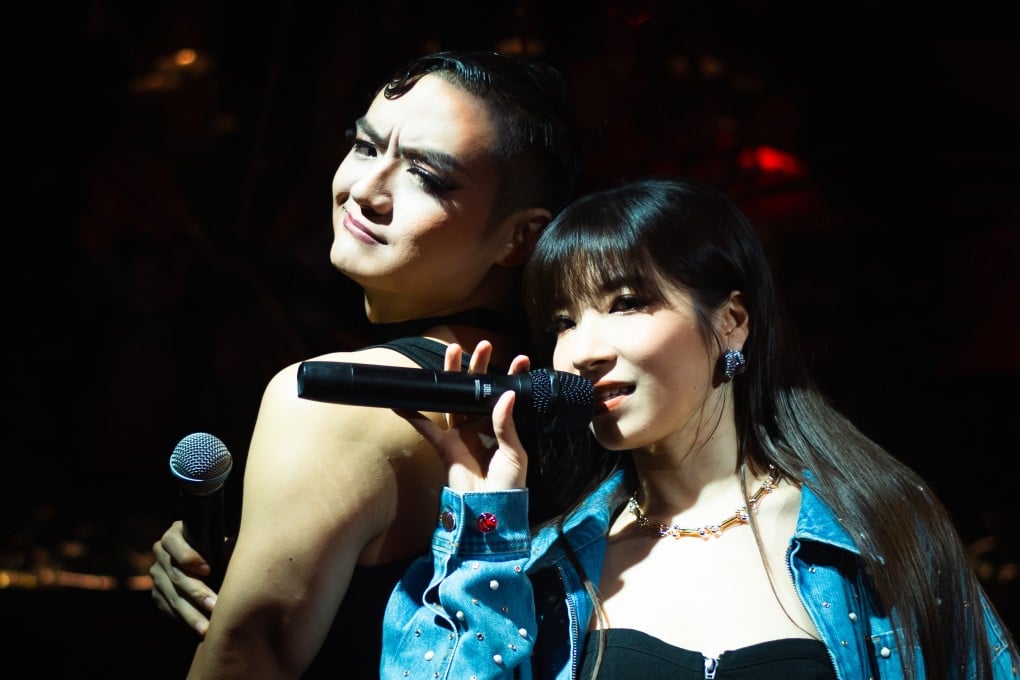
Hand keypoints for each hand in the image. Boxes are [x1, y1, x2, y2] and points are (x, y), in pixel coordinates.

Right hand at [149, 520, 222, 635]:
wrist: (204, 559)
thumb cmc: (218, 545)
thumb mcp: (219, 538)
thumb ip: (224, 542)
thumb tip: (229, 546)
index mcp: (174, 535)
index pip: (172, 542)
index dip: (187, 556)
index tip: (207, 569)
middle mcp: (160, 555)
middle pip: (176, 575)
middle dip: (197, 593)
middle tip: (215, 607)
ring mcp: (157, 576)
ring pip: (173, 597)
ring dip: (191, 615)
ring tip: (208, 628)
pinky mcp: (157, 595)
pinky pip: (169, 610)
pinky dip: (185, 620)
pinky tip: (200, 630)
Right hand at [396, 341, 529, 491]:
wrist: (490, 510)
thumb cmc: (509, 483)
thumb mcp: (514, 453)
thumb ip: (506, 425)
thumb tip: (506, 395)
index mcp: (502, 426)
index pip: (506, 396)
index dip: (512, 378)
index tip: (520, 359)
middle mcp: (481, 425)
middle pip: (477, 390)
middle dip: (478, 367)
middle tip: (481, 345)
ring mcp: (461, 434)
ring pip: (455, 399)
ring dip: (452, 376)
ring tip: (451, 352)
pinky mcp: (445, 446)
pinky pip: (426, 428)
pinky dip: (413, 415)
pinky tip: (402, 401)